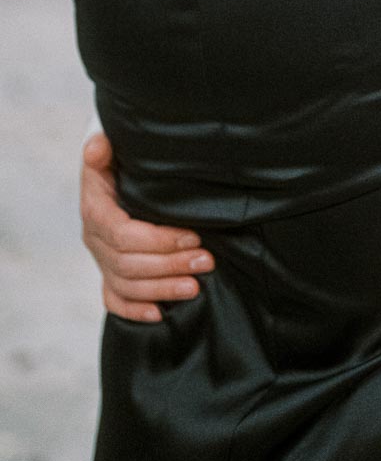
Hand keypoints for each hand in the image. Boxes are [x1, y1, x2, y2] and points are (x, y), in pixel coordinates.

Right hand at [80, 133, 214, 321]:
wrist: (112, 172)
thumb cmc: (118, 159)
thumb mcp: (110, 148)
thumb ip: (103, 149)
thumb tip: (98, 147)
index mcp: (96, 211)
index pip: (124, 235)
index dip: (159, 239)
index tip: (193, 235)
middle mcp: (95, 239)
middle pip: (129, 263)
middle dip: (170, 264)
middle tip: (206, 261)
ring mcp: (101, 259)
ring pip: (127, 285)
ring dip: (162, 288)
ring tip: (196, 286)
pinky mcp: (108, 272)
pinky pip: (115, 299)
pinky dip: (134, 310)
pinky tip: (160, 314)